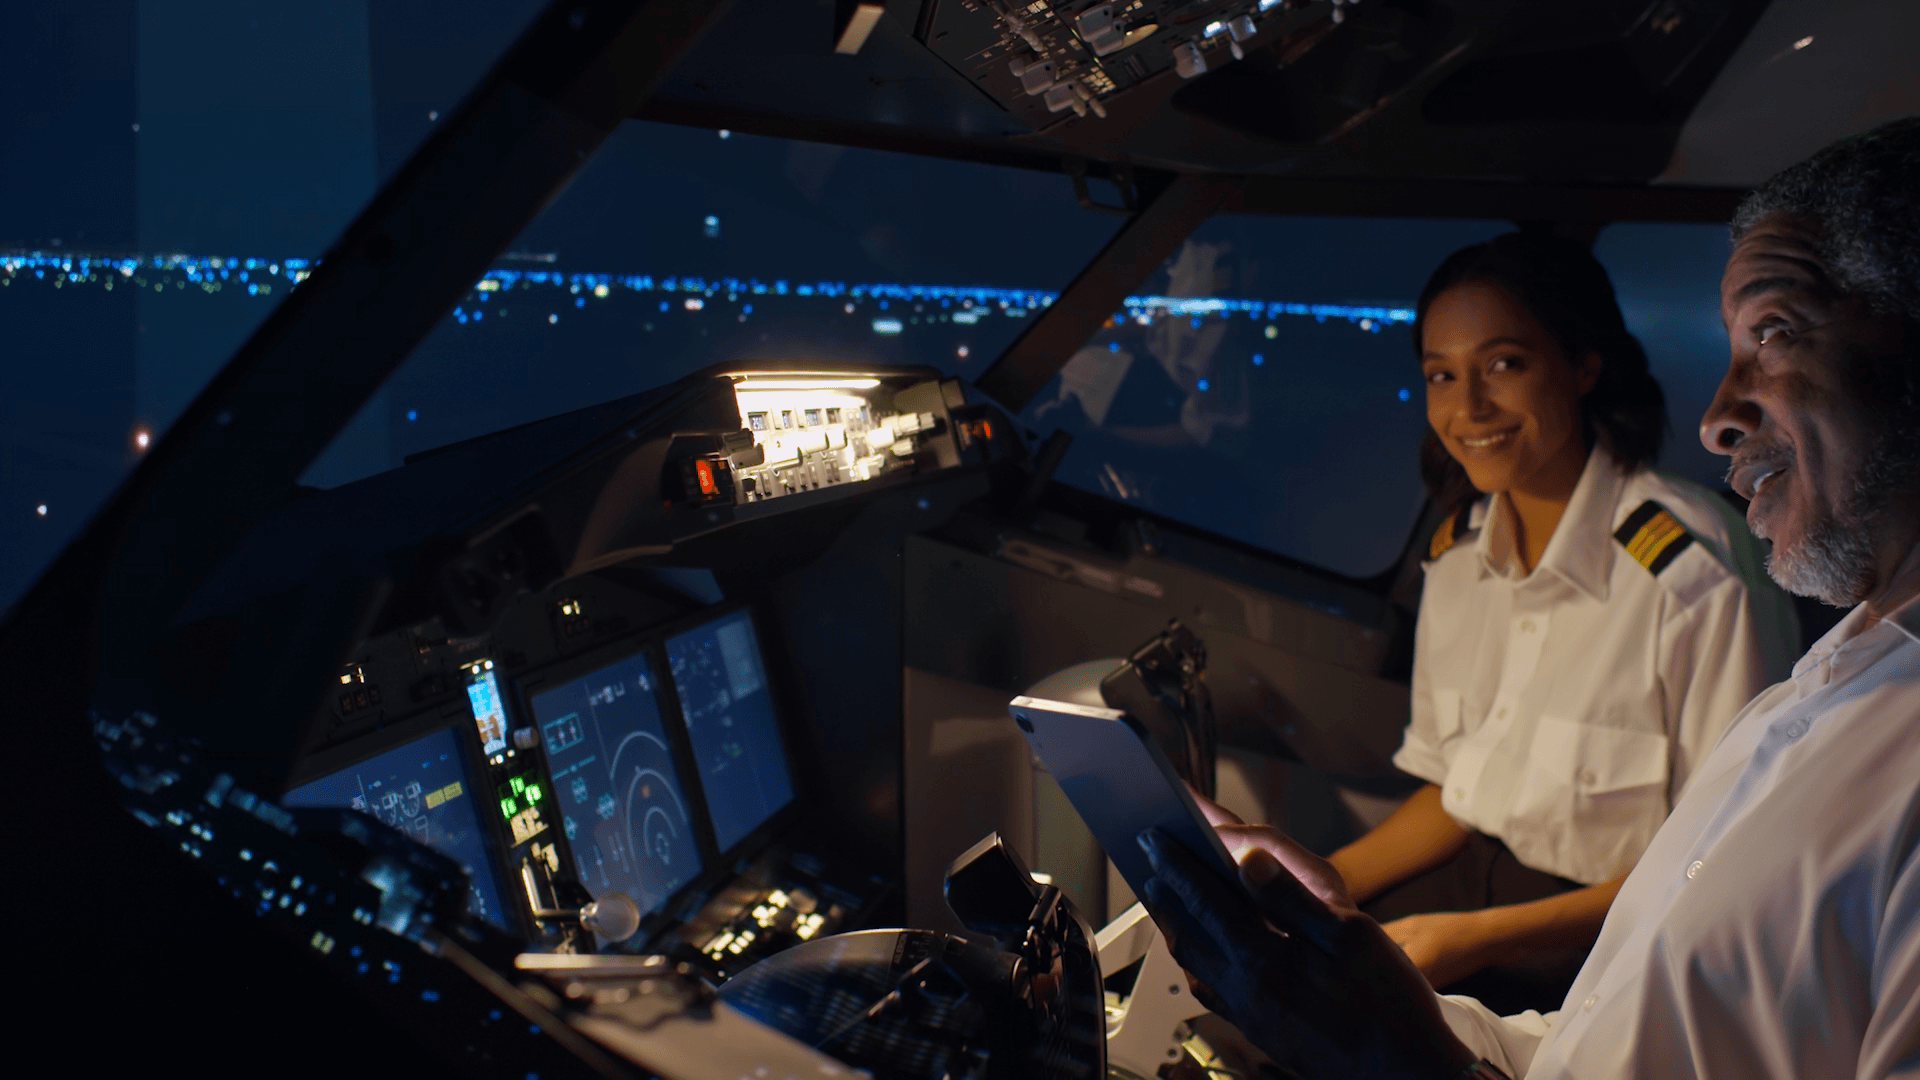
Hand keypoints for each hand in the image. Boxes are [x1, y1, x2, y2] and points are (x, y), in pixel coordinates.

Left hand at [1138, 827, 1477, 1079]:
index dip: (1176, 865)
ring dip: (1177, 930)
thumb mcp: (1348, 934)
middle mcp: (1246, 991)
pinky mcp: (1264, 1033)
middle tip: (1148, 866)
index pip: (1204, 900)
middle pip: (1188, 934)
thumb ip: (1291, 894)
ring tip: (1167, 906)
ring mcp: (1252, 1016)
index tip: (1154, 839)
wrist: (1408, 1077)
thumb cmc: (1388, 1007)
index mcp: (1262, 960)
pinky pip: (1213, 993)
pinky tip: (1205, 962)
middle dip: (1165, 896)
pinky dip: (1199, 965)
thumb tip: (1248, 859)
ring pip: (1195, 967)